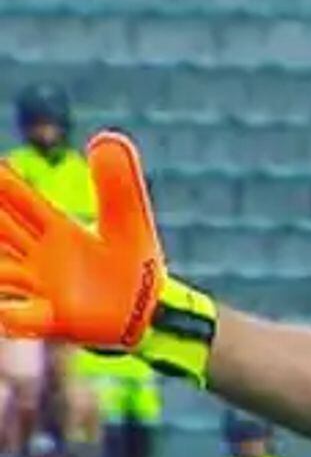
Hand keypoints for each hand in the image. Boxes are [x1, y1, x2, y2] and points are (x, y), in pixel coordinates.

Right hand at [0, 132, 165, 345]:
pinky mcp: (55, 319)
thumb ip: (118, 185)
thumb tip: (107, 137)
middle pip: (0, 231)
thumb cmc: (133, 265)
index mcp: (56, 230)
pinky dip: (14, 317)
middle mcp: (40, 258)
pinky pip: (26, 318)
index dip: (1, 183)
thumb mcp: (128, 221)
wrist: (150, 313)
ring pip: (2, 272)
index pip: (18, 200)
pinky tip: (8, 315)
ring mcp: (43, 289)